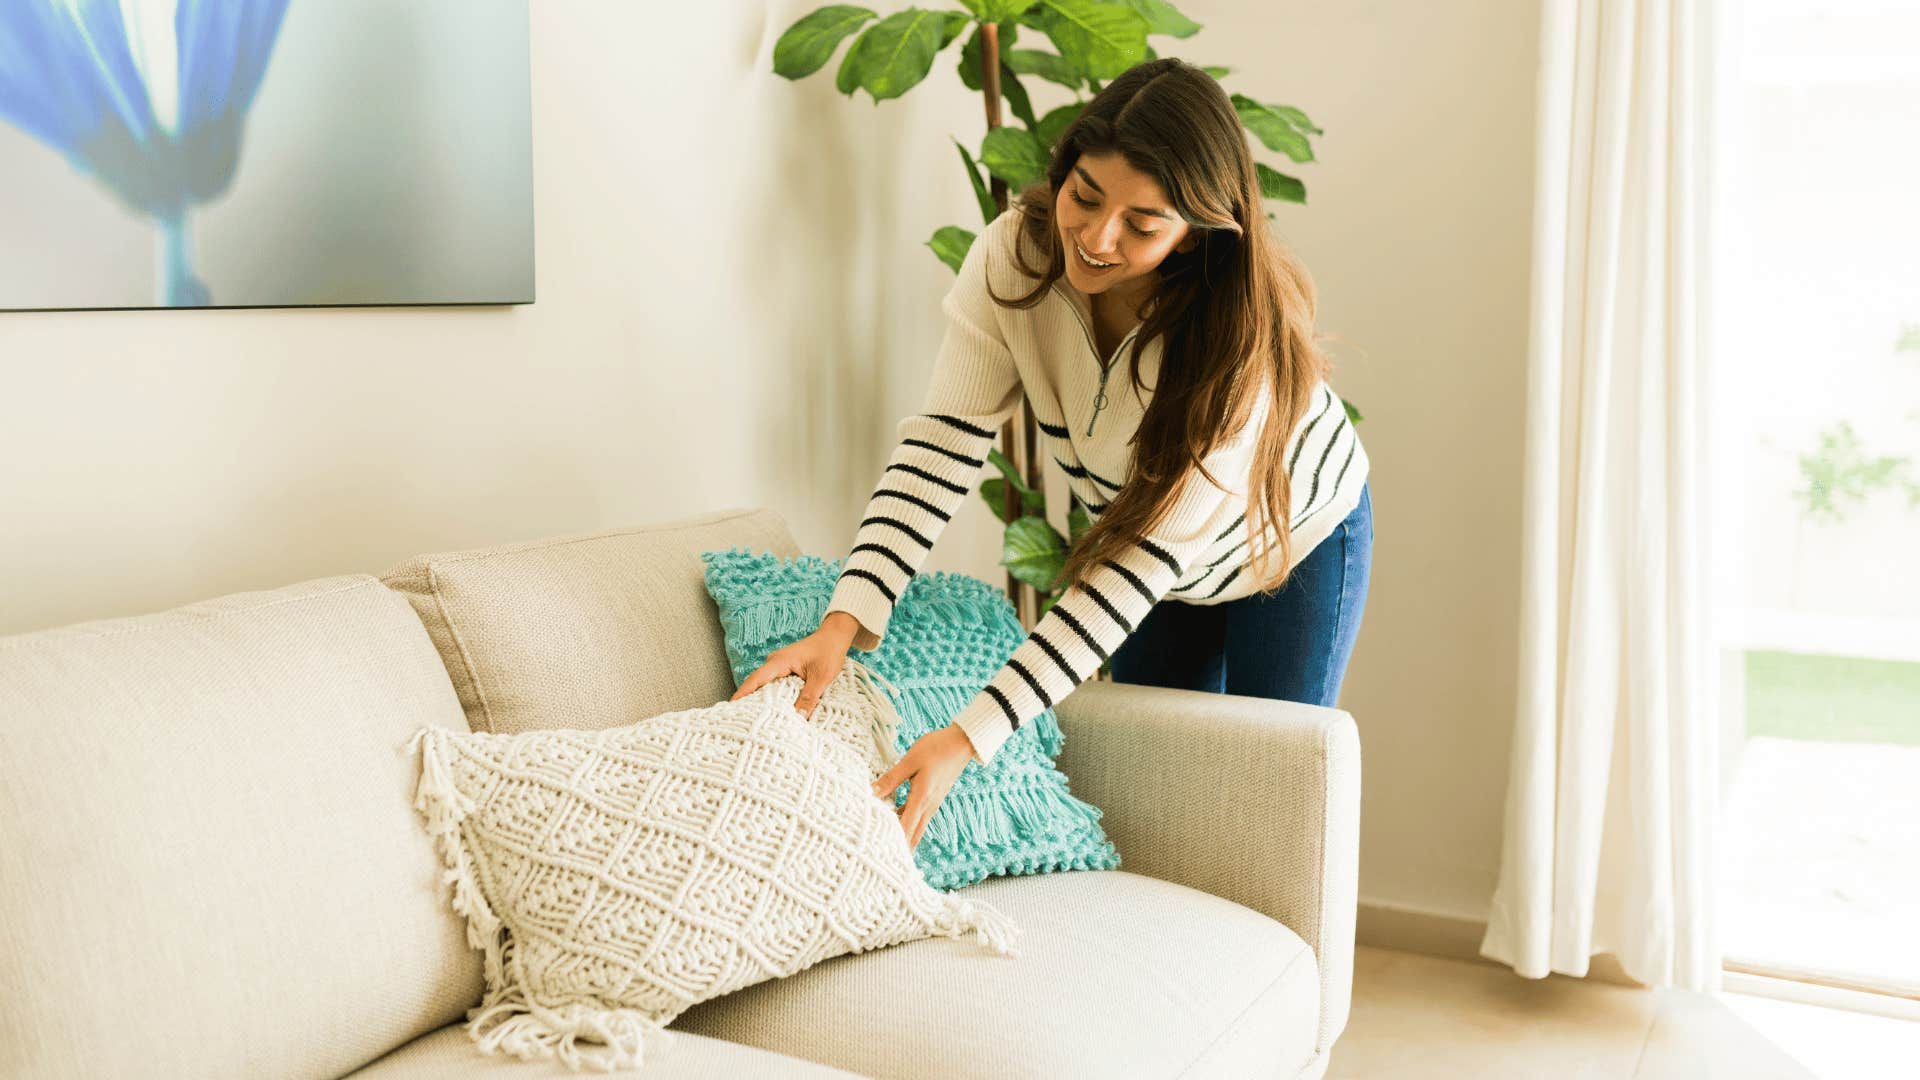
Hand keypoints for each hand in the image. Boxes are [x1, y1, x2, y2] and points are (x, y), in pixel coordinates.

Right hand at [729, 617, 857, 718]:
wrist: (835, 636)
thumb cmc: (828, 651)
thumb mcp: (821, 677)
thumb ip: (809, 698)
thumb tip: (798, 718)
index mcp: (778, 661)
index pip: (755, 680)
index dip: (742, 695)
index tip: (731, 709)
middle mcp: (774, 662)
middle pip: (755, 685)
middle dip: (748, 702)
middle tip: (742, 722)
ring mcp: (778, 666)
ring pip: (764, 686)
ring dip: (761, 700)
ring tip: (755, 720)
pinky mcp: (784, 670)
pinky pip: (773, 685)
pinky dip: (772, 697)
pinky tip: (773, 710)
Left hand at [871, 725, 975, 849]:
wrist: (963, 742)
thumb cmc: (937, 748)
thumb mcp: (910, 761)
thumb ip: (891, 779)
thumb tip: (872, 792)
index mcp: (921, 799)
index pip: (905, 829)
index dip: (893, 843)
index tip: (880, 856)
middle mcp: (928, 806)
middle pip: (912, 835)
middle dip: (900, 849)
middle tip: (885, 861)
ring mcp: (932, 802)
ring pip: (917, 827)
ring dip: (905, 838)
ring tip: (890, 848)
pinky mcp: (933, 797)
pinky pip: (919, 817)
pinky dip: (909, 824)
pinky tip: (898, 822)